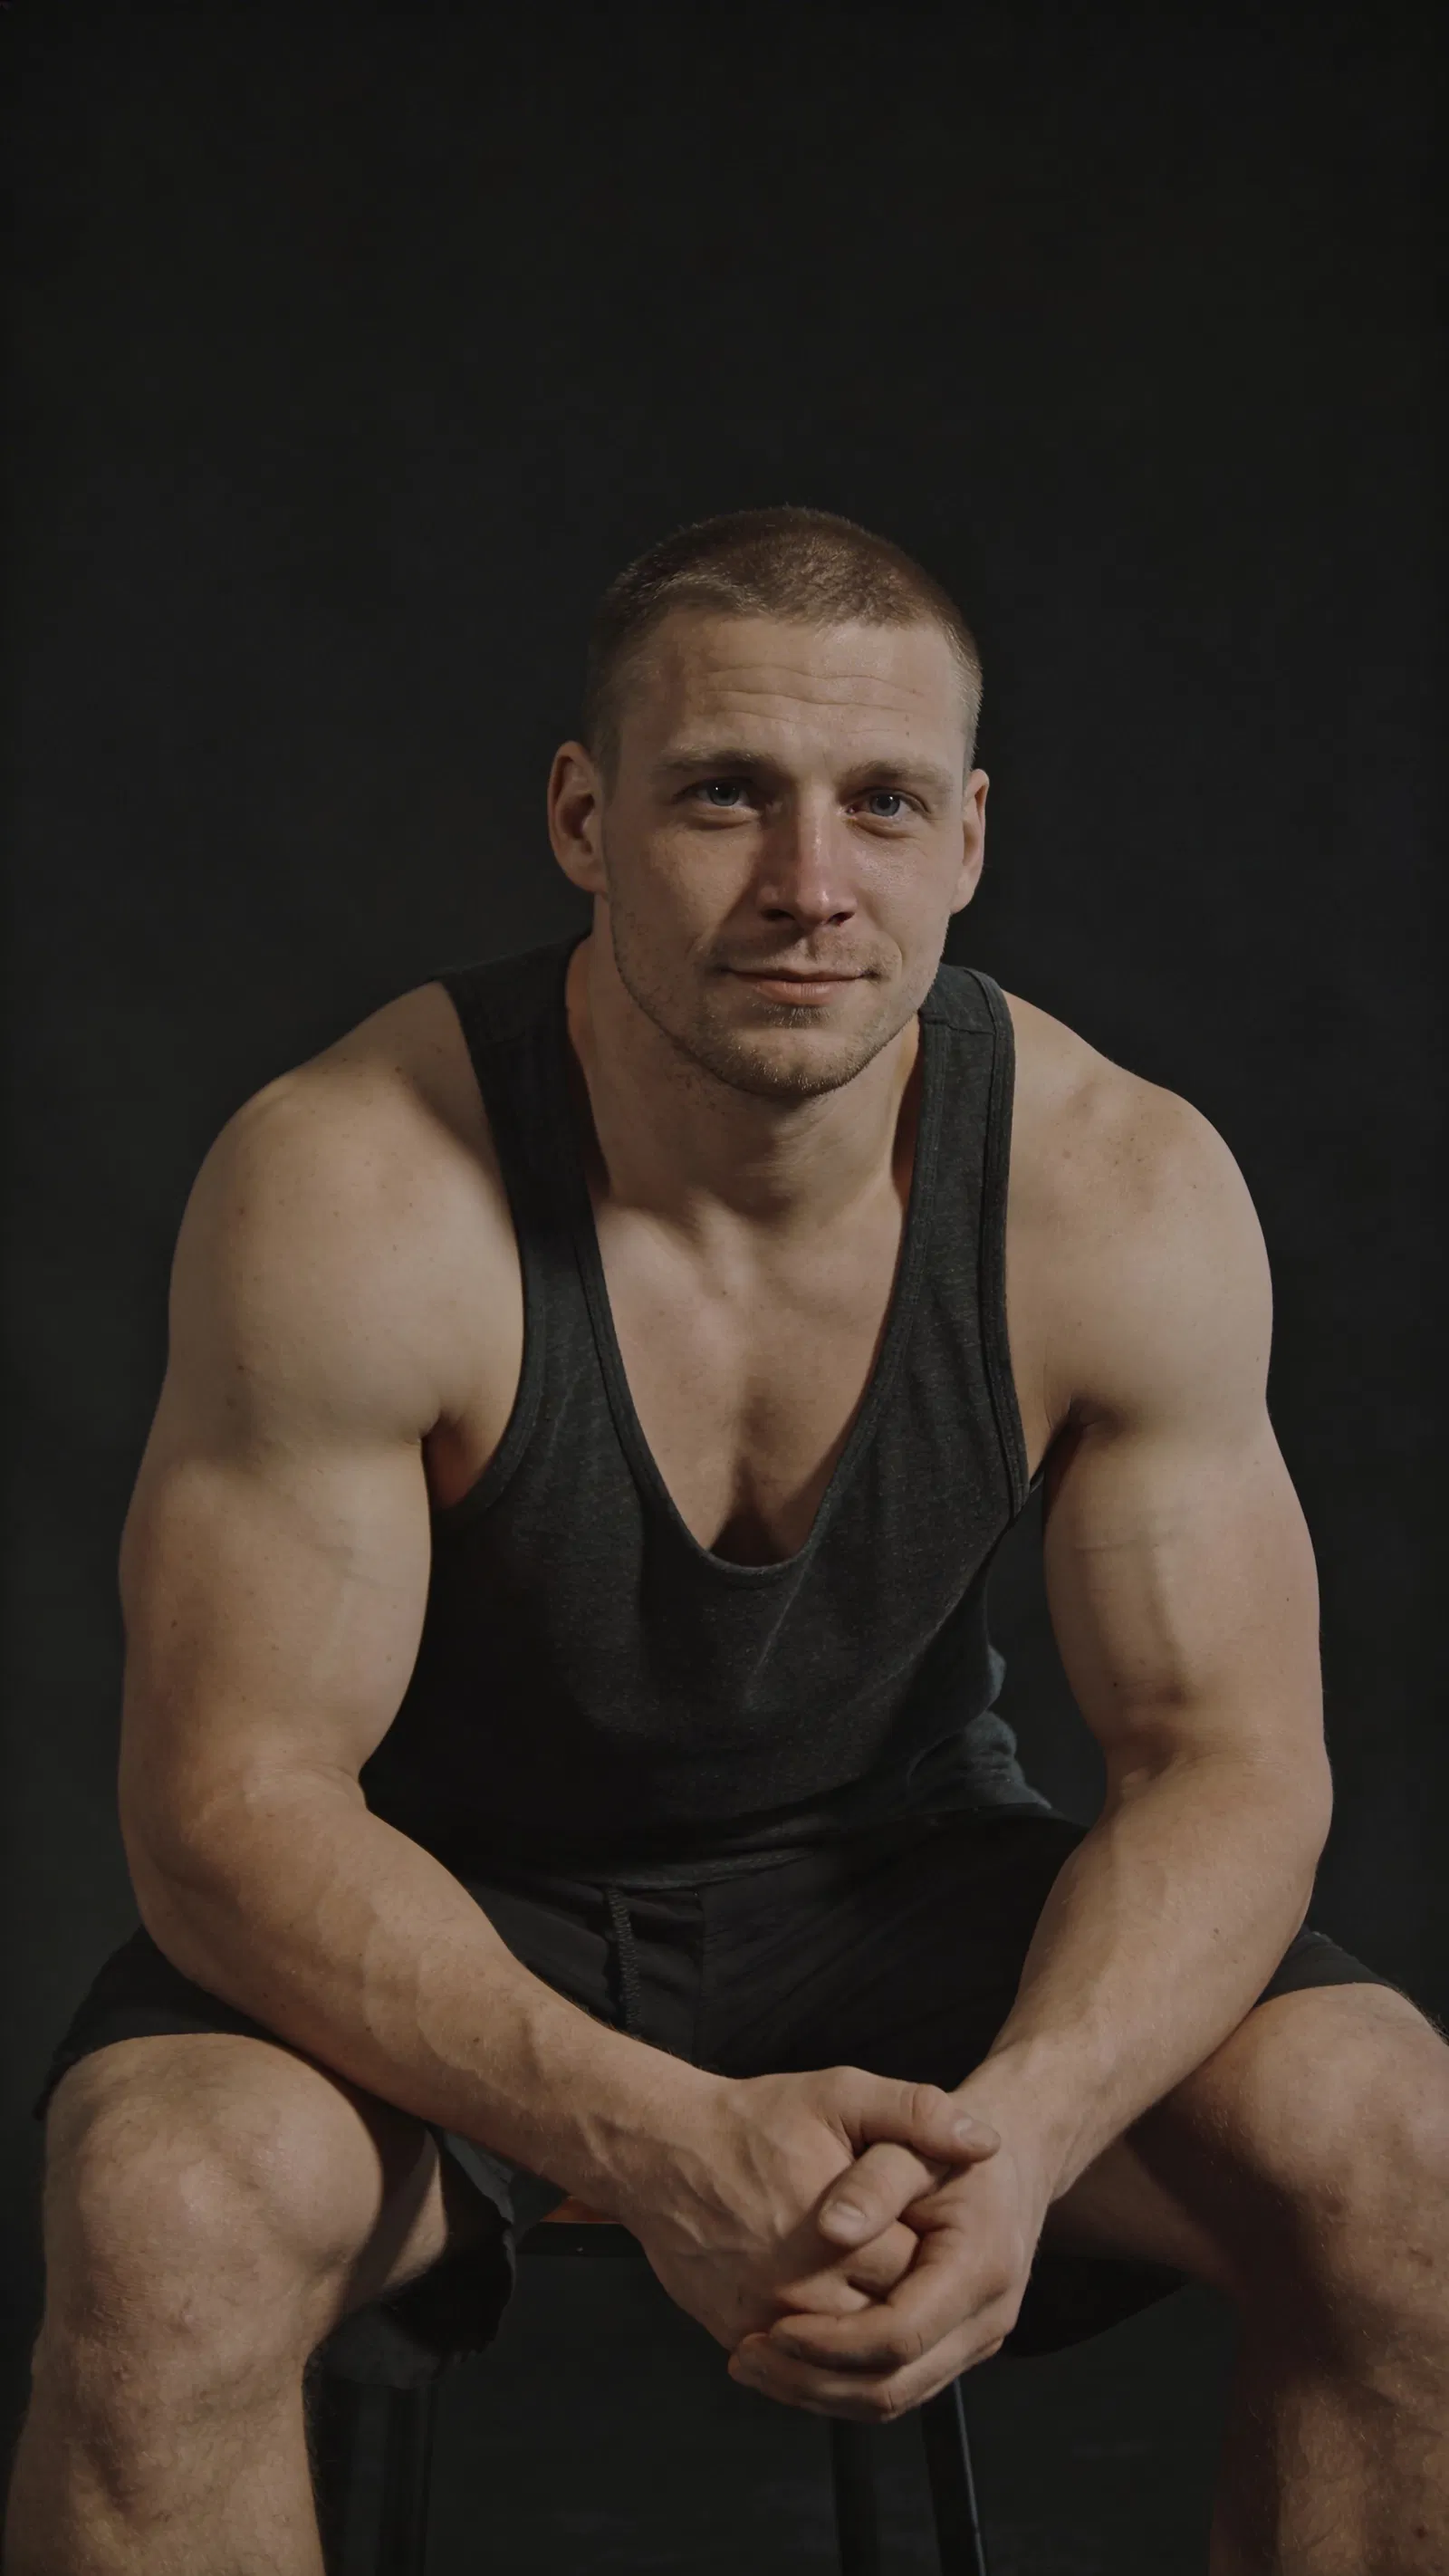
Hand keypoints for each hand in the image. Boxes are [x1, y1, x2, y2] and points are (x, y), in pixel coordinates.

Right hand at [618, 2065, 999, 2354]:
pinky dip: (823, 2352)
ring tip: (878, 2293)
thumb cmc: (754, 2121)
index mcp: (842, 2237)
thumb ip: (917, 2114)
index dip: (936, 2253)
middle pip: (888, 2323)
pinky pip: (797, 2366)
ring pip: (845, 2357)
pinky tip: (838, 2316)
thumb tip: (987, 2143)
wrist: (662, 2151)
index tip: (930, 2227)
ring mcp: (768, 2321)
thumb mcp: (840, 2094)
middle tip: (905, 2263)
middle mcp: (805, 2292)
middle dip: (906, 2298)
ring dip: (869, 2335)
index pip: (921, 2274)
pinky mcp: (737, 2335)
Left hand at [727, 2116, 1049, 2418]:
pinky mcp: (954, 2348)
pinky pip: (896, 2386)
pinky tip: (788, 2362)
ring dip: (818, 2392)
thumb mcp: (912, 2140)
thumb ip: (876, 2179)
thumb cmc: (949, 2144)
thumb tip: (833, 2228)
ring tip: (753, 2364)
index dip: (831, 2341)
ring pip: (893, 2398)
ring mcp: (974, 2341)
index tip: (773, 2327)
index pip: (899, 2335)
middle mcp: (986, 2318)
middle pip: (894, 2385)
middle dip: (813, 2380)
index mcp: (978, 2268)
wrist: (1012, 2155)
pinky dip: (839, 2384)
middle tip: (746, 2357)